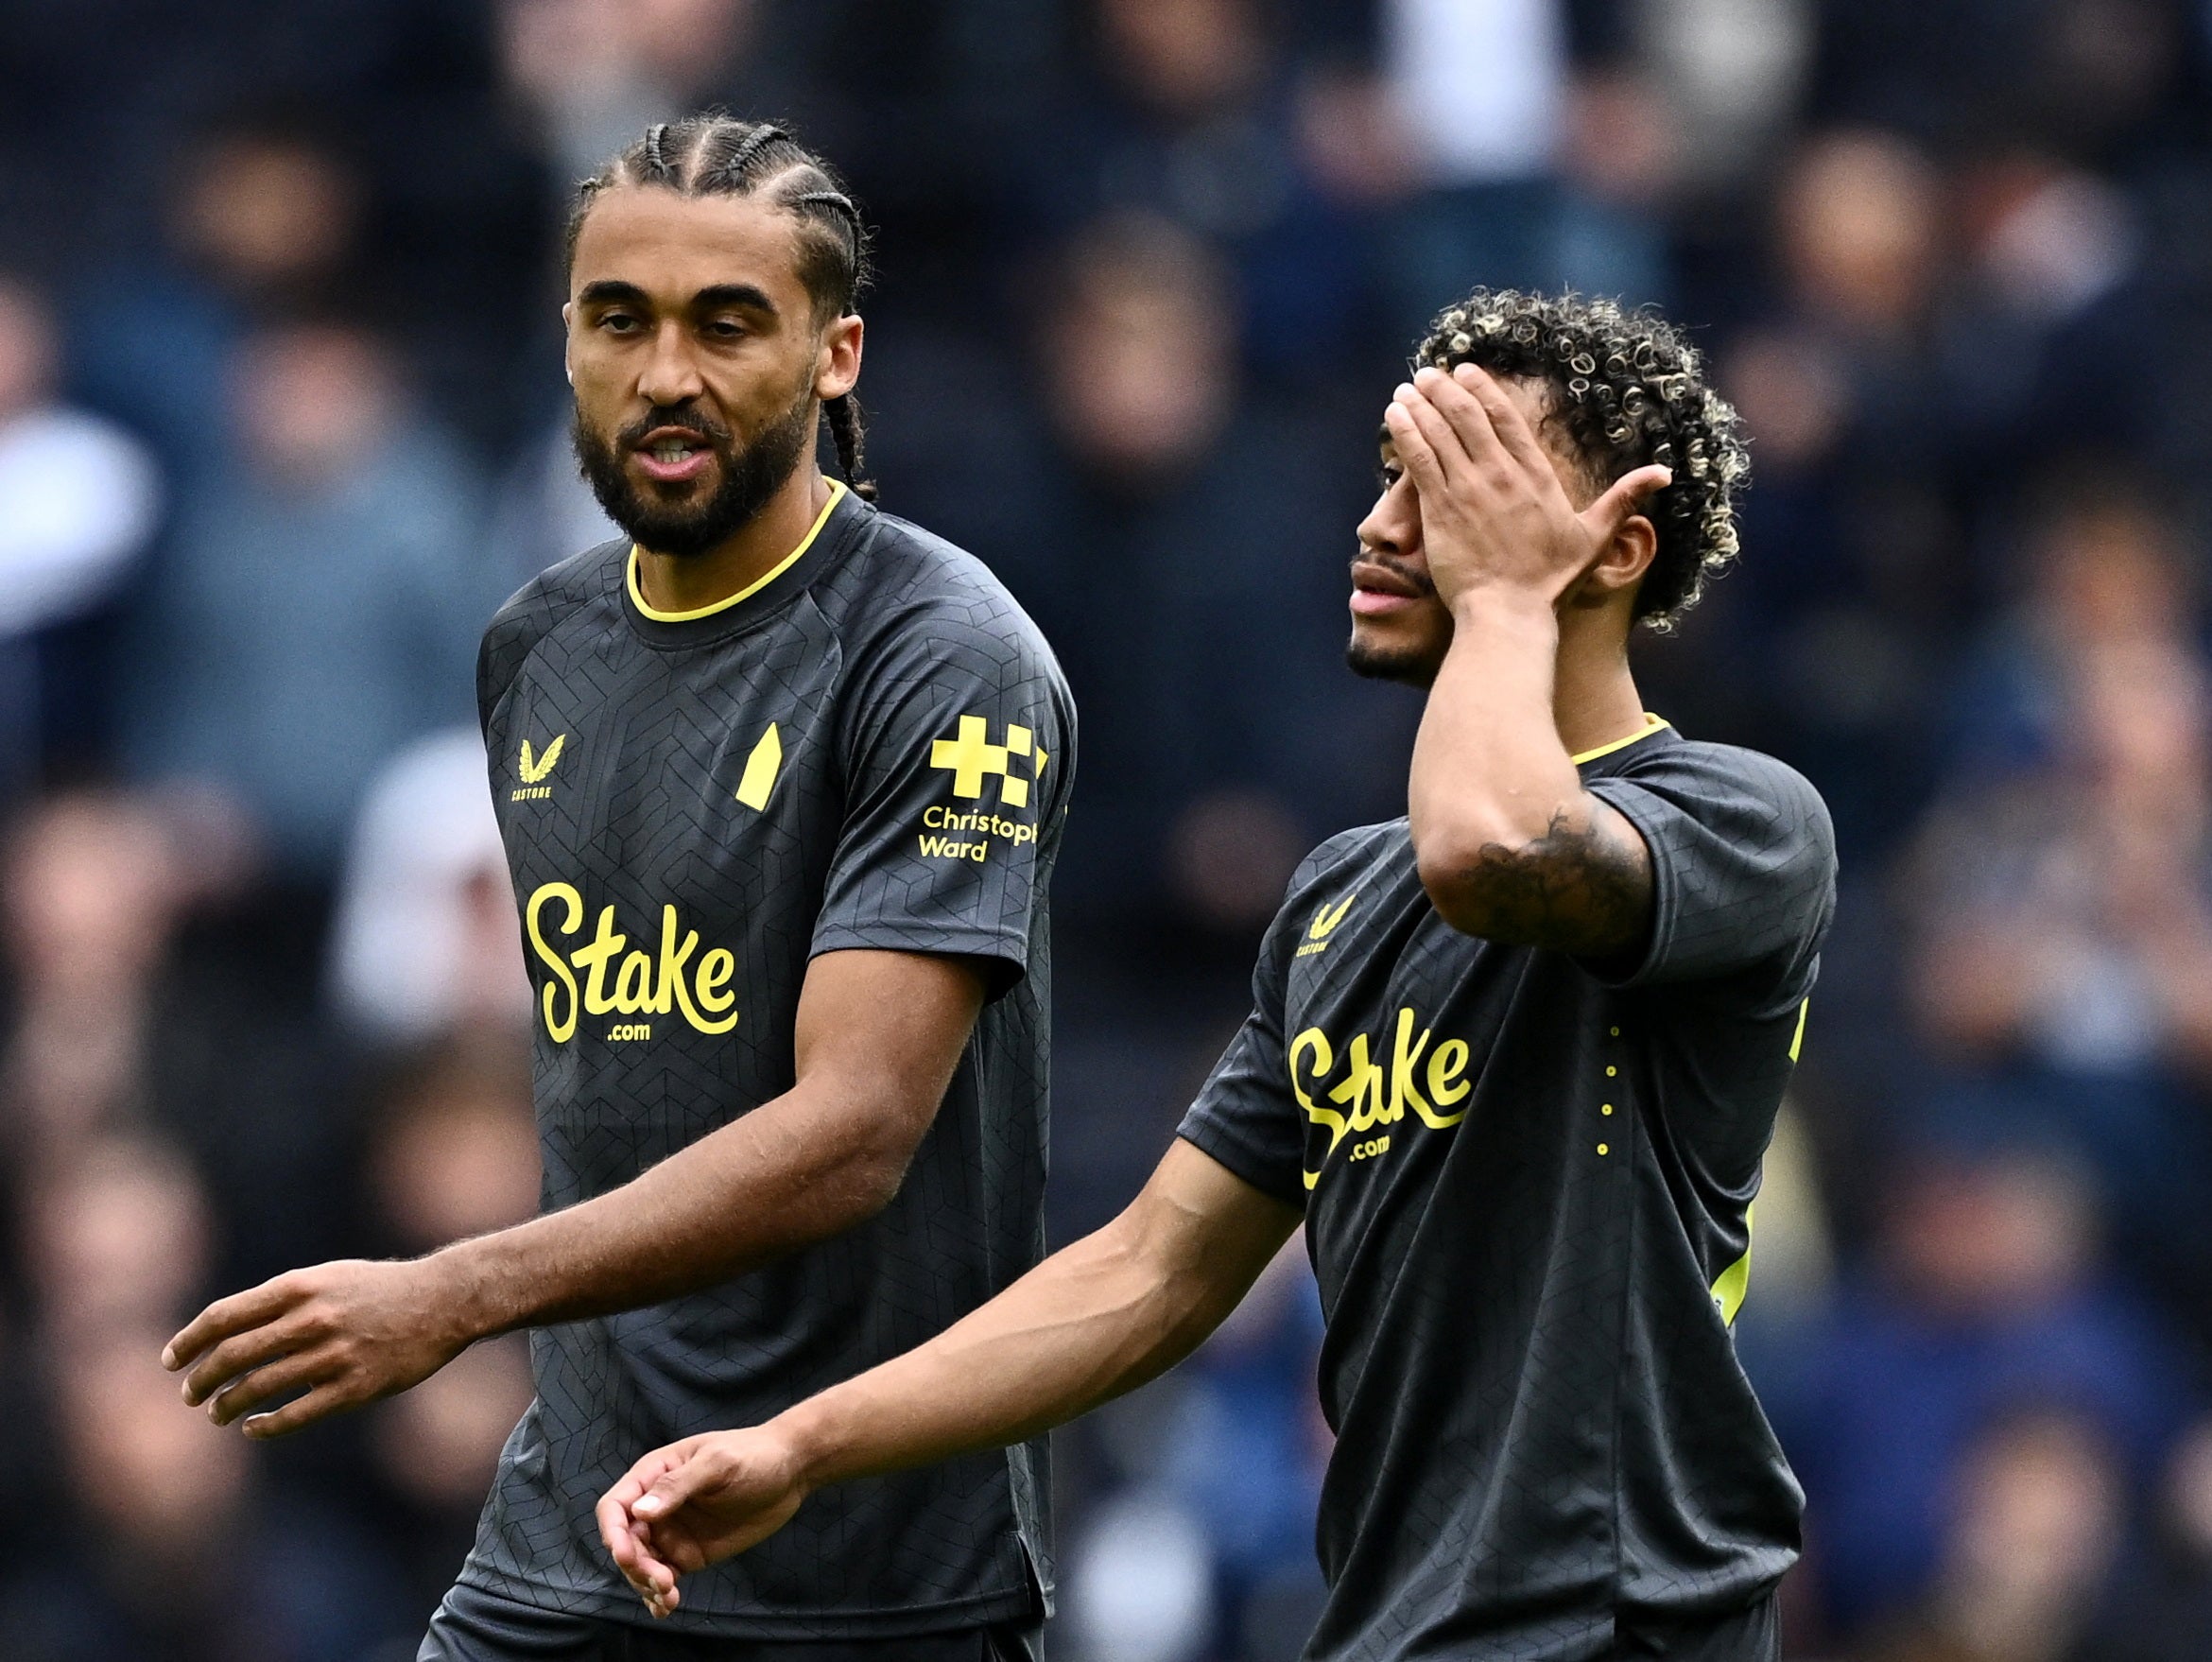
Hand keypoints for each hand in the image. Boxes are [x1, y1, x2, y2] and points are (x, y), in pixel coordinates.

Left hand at [161, 1256, 473, 1437]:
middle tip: (190, 1395)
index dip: (188, 1342)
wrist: (443, 1302)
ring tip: (217, 1414)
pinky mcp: (355, 1388)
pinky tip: (254, 1428)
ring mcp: (334, 1356)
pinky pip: (295, 1416)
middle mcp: (312, 1320)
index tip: (171, 1361)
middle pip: (233, 1356)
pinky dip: (265, 1427)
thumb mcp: (327, 1278)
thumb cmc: (379, 1289)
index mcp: (300, 1287)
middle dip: (201, 1380)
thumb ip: (281, 1300)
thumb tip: (227, 1332)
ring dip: (227, 1406)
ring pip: (258, 1389)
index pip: (223, 1318)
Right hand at [596, 1428, 810, 1617]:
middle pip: (626, 1542)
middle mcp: (655, 1506)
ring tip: (669, 1596)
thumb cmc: (752, 1455)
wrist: (789, 1472)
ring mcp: (671, 1532)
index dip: (613, 1531)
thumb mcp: (717, 1464)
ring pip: (642, 1565)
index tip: (625, 1555)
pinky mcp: (689, 1554)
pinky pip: (664, 1577)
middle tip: (663, 1579)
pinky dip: (659, 1594)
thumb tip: (639, 1511)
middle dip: (635, 1565)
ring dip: (646, 1584)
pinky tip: (665, 1608)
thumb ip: (678, 1486)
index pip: (616, 1506)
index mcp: (653, 1475)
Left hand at [1383, 363, 1670, 609]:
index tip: (1465, 372)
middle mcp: (1501, 476)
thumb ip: (1623, 499)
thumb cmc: (1550, 582)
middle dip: (1446, 390)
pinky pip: (1419, 459)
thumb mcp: (1596, 537)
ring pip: (1440, 433)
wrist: (1510, 612)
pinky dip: (1406, 433)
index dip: (1484, 391)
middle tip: (1429, 373)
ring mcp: (1469, 490)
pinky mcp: (1440, 509)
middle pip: (1469, 418)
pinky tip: (1394, 414)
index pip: (1507, 420)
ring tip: (1406, 387)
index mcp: (1536, 477)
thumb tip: (1664, 474)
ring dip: (1421, 405)